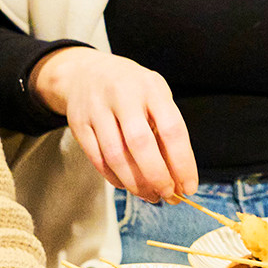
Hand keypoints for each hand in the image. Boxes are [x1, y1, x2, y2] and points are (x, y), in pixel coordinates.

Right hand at [31, 47, 196, 201]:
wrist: (86, 72)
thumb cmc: (132, 90)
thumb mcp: (155, 96)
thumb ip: (166, 129)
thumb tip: (179, 175)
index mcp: (151, 88)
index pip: (171, 129)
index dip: (183, 163)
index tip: (189, 187)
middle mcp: (123, 95)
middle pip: (141, 144)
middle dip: (157, 176)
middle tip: (167, 195)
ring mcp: (97, 109)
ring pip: (115, 156)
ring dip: (135, 183)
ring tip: (150, 195)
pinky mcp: (78, 123)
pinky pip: (97, 159)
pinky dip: (114, 178)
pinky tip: (127, 185)